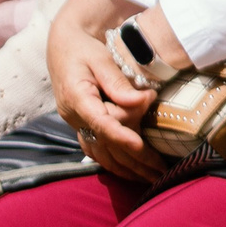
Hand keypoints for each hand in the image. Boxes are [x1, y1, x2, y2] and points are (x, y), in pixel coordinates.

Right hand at [46, 0, 163, 182]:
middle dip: (133, 161)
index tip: (140, 147)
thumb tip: (140, 101)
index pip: (100, 123)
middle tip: (161, 172)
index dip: (120, 137)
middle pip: (105, 146)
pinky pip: (97, 151)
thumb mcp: (101, 59)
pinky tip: (131, 172)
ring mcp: (76, 125)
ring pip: (101, 154)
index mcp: (77, 99)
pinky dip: (114, 163)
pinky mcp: (82, 127)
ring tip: (152, 178)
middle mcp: (74, 117)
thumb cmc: (85, 50)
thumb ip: (118, 81)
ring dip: (126, 169)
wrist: (64, 48)